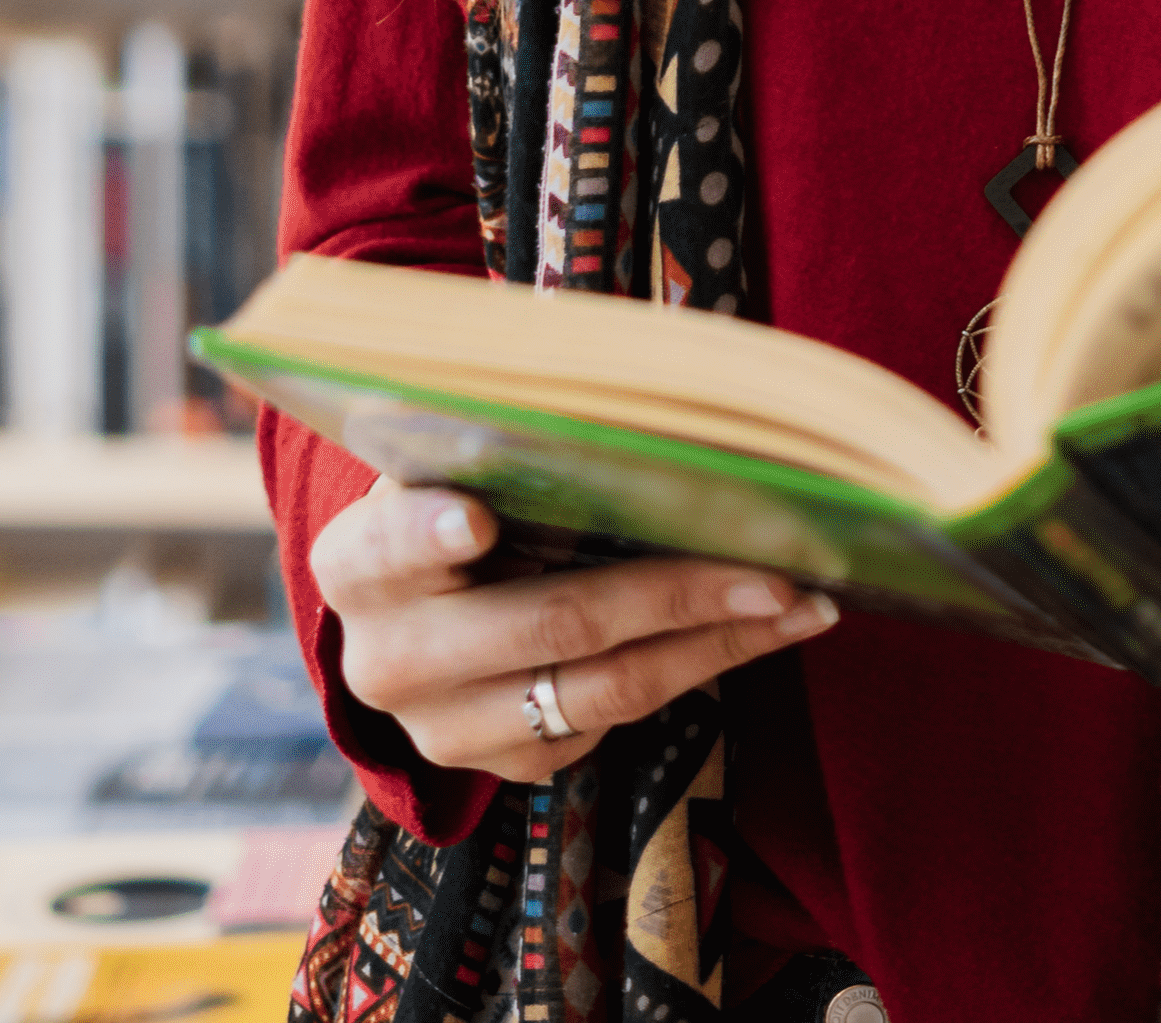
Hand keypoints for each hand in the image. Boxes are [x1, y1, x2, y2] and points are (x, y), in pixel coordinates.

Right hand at [305, 482, 840, 783]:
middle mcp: (390, 658)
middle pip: (547, 622)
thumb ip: (511, 441)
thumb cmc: (456, 504)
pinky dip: (699, 669)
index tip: (477, 519)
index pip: (389, 546)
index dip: (427, 534)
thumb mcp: (456, 465)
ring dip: (716, 640)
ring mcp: (449, 727)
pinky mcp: (510, 765)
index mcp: (360, 562)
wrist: (416, 620)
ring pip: (604, 687)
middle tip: (769, 565)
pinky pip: (620, 722)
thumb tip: (643, 395)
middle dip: (672, 590)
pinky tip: (760, 630)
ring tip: (800, 600)